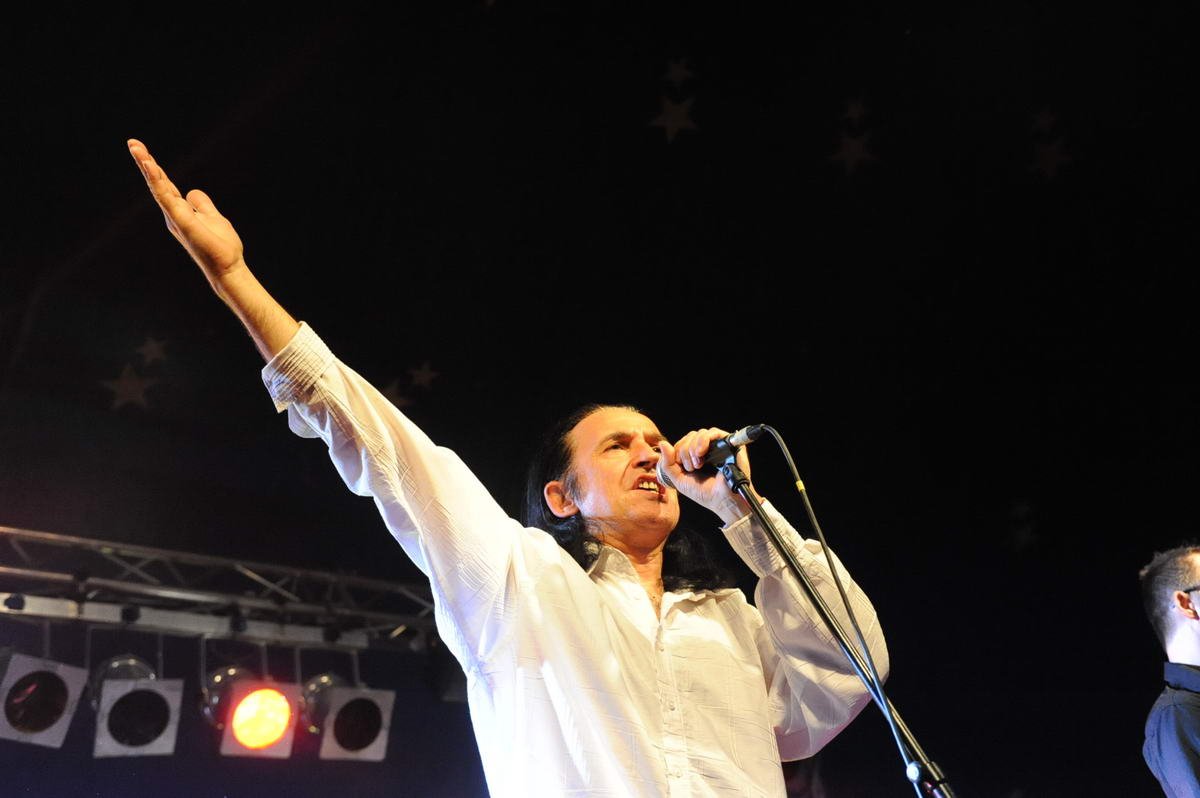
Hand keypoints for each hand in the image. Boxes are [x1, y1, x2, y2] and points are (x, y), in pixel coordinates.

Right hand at [127, 139, 247, 293]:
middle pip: (157, 183)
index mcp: (180, 211)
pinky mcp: (182, 221)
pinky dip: (157, 181)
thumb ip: (202, 205)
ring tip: (136, 149)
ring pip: (158, 187)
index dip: (155, 168)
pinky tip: (150, 166)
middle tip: (132, 142)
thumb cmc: (221, 247)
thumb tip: (192, 192)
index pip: (165, 185)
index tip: (141, 149)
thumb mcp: (212, 217)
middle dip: (145, 162)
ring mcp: (176, 217)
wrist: (229, 268)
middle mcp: (173, 214)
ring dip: (147, 168)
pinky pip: (166, 197)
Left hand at [659, 428, 756, 524]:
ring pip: (700, 433)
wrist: (722, 500)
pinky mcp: (728, 444)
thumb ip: (667, 463)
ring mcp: (717, 446)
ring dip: (693, 448)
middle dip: (685, 452)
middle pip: (690, 436)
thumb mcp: (679, 479)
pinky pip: (714, 432)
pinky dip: (703, 440)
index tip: (682, 467)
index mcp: (695, 456)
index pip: (682, 442)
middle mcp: (707, 449)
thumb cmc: (703, 492)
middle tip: (691, 468)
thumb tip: (662, 444)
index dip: (677, 451)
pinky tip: (701, 453)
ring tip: (698, 464)